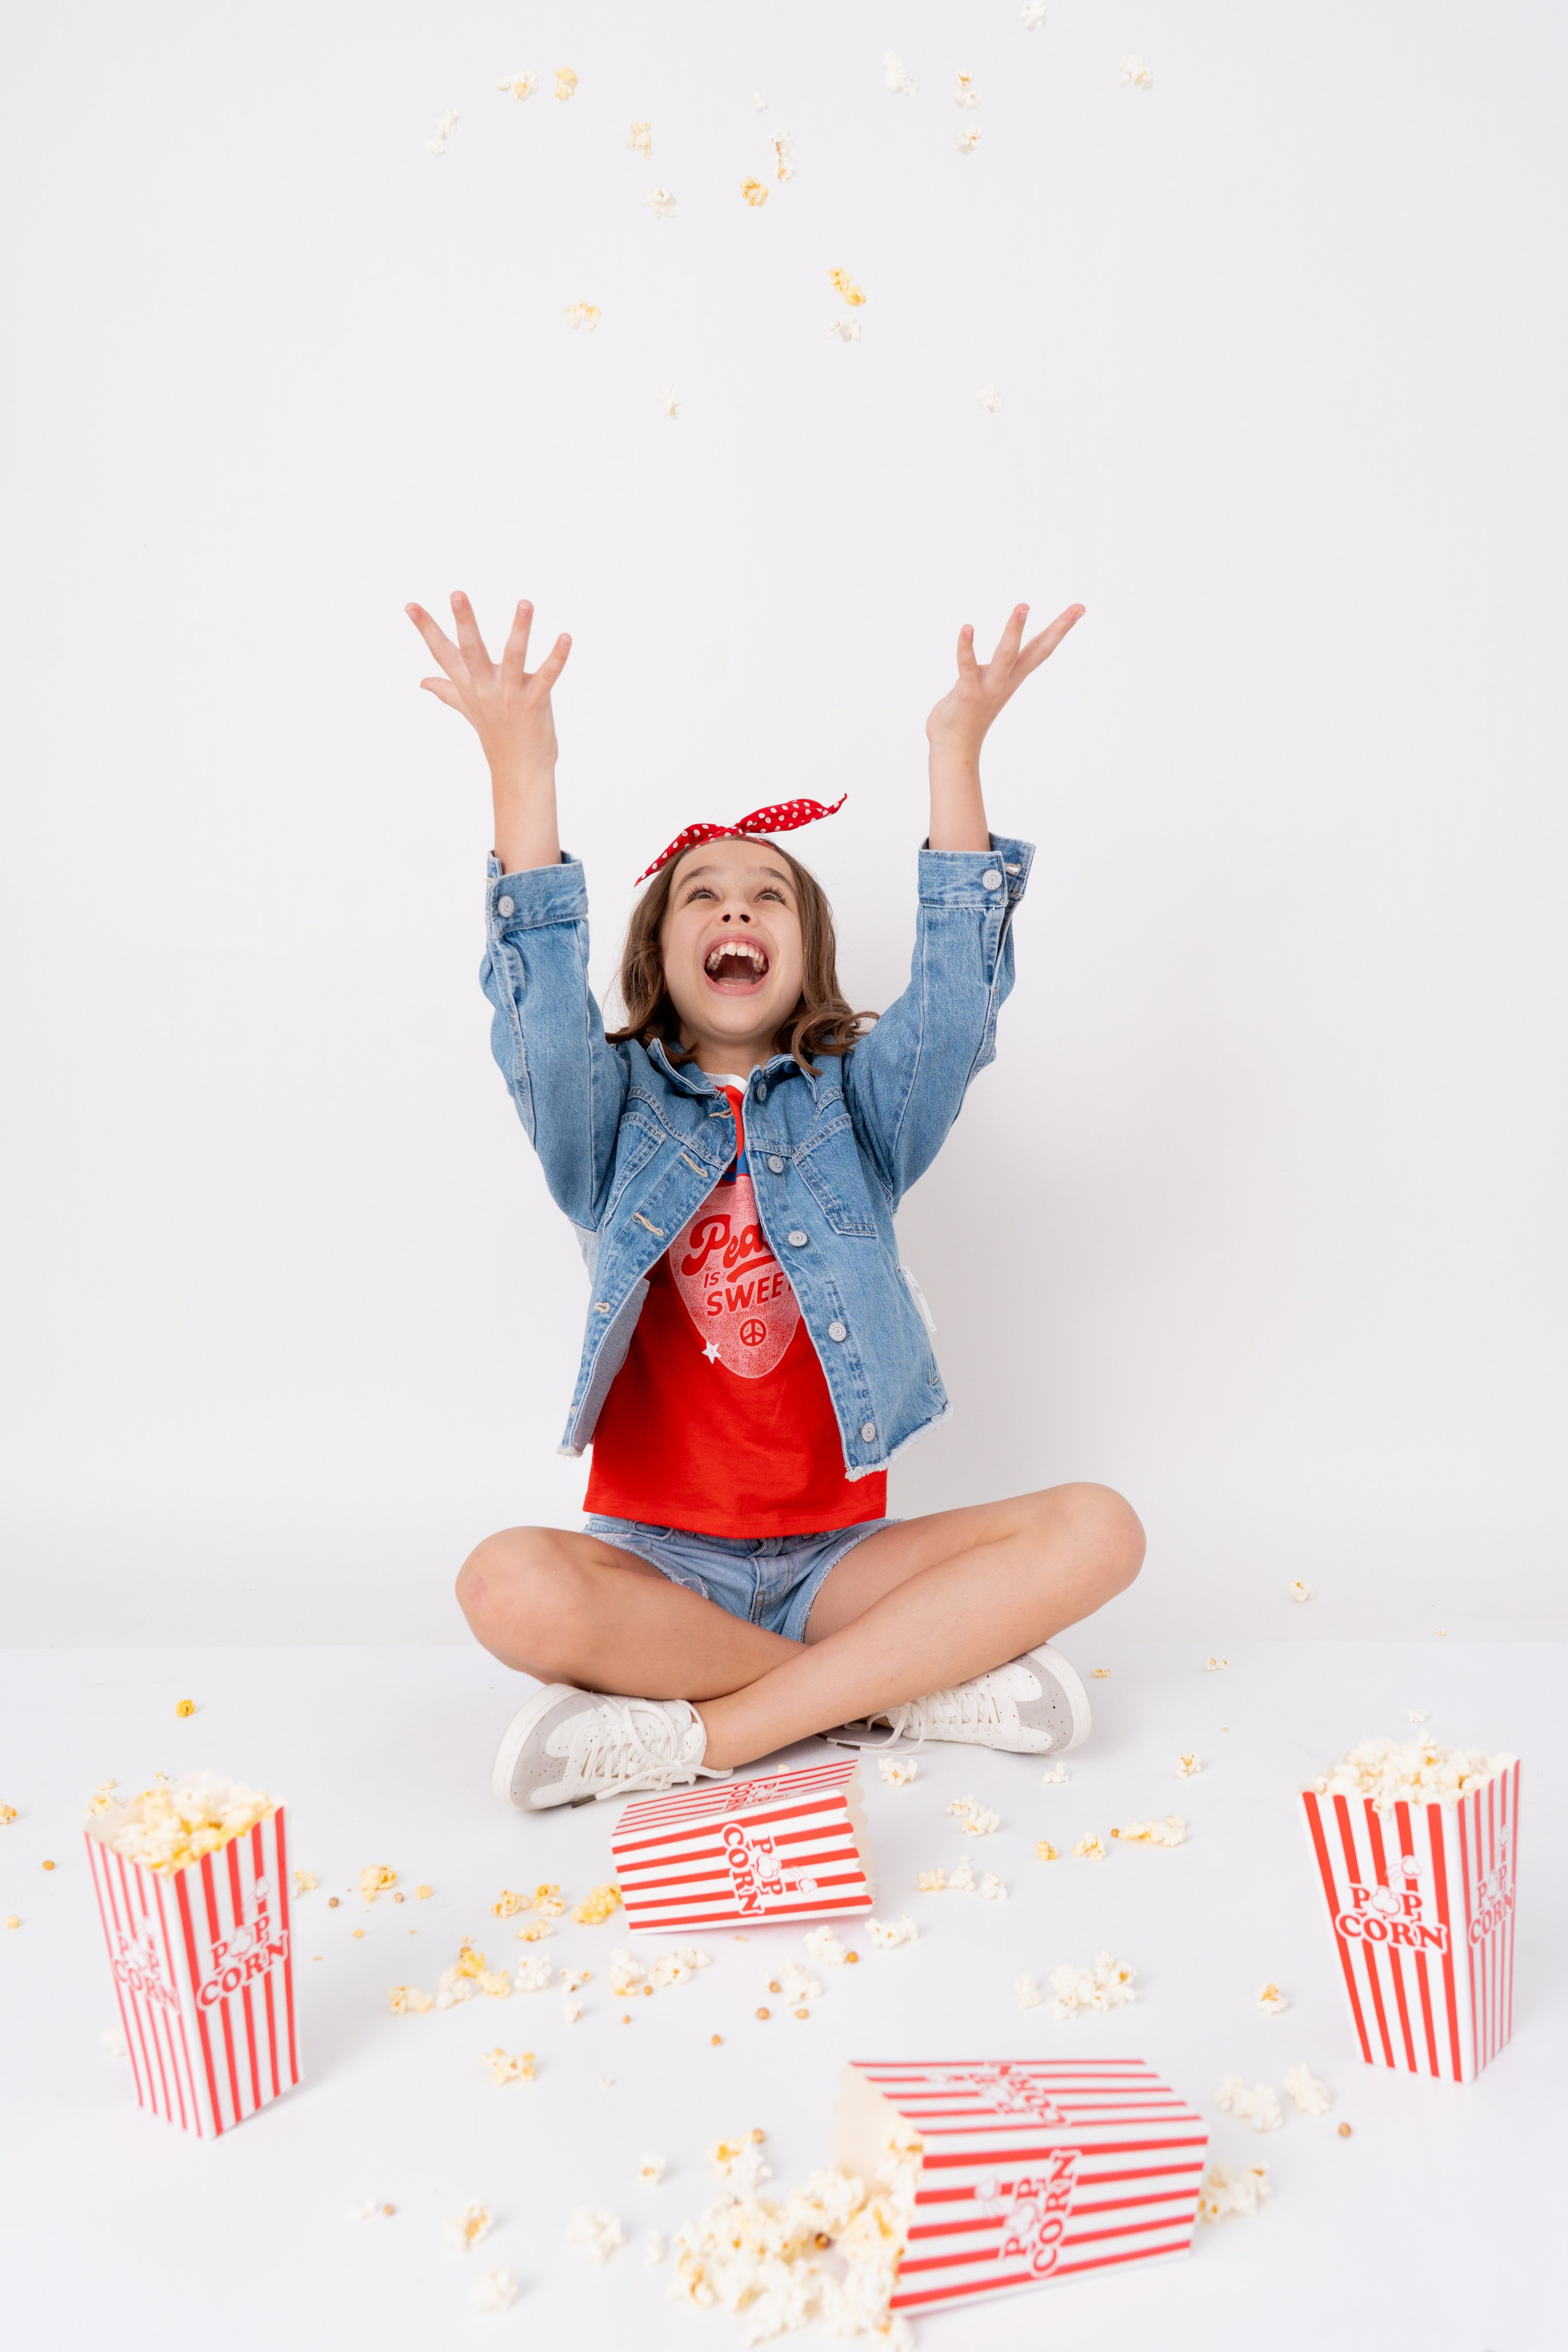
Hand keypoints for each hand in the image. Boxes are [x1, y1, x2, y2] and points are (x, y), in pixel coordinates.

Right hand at [405, 592, 570, 786]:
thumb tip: (423, 682)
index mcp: (468, 685)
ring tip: (525, 603)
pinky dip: (557, 658)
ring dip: (520, 630)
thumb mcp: (468, 709)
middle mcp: (485, 688)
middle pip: (471, 651)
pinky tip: (565, 638)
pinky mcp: (535, 703)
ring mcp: (509, 696)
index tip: (409, 605)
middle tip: (457, 594)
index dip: (426, 629)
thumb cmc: (496, 735)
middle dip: (464, 622)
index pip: (442, 653)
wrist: (519, 770)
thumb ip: (447, 691)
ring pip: (514, 658)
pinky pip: (547, 677)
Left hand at [925, 602, 1084, 752]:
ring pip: (1006, 656)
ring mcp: (989, 687)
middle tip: (1077, 607)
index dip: (1061, 628)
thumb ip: (991, 672)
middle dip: (1057, 628)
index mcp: (1013, 676)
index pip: (1041, 648)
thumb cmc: (967, 714)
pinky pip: (967, 667)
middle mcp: (1006, 680)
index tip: (1080, 608)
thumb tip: (989, 660)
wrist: (954, 746)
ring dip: (1014, 631)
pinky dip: (966, 647)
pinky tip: (967, 627)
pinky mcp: (967, 693)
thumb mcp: (987, 685)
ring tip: (1023, 606)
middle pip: (1037, 650)